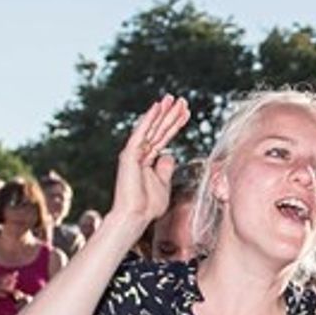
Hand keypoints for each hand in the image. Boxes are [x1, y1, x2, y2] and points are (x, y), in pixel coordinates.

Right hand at [111, 95, 188, 230]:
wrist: (134, 216)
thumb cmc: (147, 205)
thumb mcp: (163, 184)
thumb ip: (166, 168)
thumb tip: (170, 155)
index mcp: (149, 160)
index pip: (164, 137)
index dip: (175, 125)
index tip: (186, 113)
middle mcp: (140, 153)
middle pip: (159, 130)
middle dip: (171, 115)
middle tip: (182, 100)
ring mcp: (134, 153)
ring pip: (151, 129)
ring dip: (162, 112)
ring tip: (172, 98)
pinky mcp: (129, 155)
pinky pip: (141, 134)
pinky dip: (149, 119)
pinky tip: (157, 107)